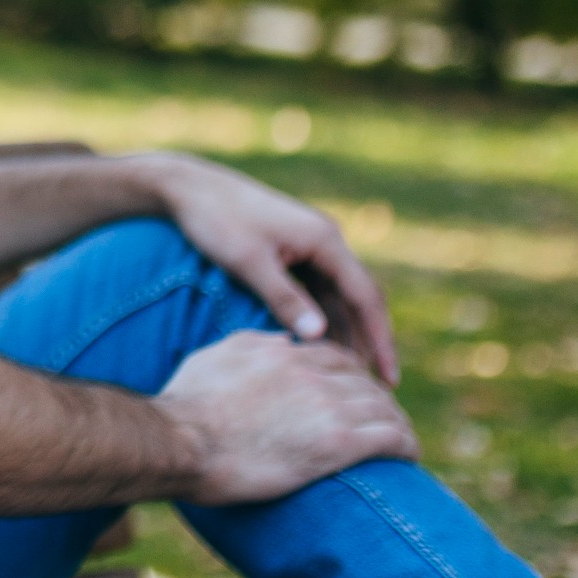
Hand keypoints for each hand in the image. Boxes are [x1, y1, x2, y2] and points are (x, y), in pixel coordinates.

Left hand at [128, 151, 398, 383]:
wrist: (188, 188)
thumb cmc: (216, 221)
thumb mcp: (248, 262)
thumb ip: (283, 298)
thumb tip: (319, 335)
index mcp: (325, 240)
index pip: (366, 296)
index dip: (380, 339)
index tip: (389, 378)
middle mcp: (325, 241)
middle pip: (358, 299)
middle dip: (369, 341)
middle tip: (378, 390)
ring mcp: (309, 246)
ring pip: (337, 298)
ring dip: (344, 333)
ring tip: (350, 378)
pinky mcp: (291, 252)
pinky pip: (316, 291)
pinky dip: (320, 319)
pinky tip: (317, 349)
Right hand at [155, 330, 419, 503]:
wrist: (181, 442)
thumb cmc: (186, 406)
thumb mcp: (213, 359)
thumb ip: (250, 346)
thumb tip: (280, 342)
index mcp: (284, 354)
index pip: (335, 356)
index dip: (352, 375)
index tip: (356, 393)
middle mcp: (313, 374)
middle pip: (364, 380)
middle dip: (379, 398)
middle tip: (386, 419)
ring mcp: (328, 406)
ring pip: (384, 407)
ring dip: (397, 423)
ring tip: (404, 440)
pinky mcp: (338, 443)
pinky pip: (390, 437)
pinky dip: (406, 445)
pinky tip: (411, 456)